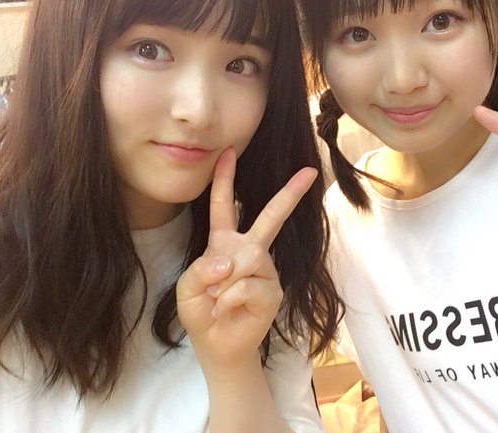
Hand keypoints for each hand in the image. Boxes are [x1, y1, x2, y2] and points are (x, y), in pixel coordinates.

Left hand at [177, 148, 317, 366]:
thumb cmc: (202, 311)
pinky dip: (229, 298)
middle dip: (289, 194)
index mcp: (225, 242)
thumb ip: (200, 270)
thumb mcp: (187, 288)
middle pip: (269, 217)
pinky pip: (248, 285)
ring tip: (218, 299)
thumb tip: (229, 263)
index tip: (229, 151)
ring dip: (223, 283)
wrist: (217, 345)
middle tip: (310, 172)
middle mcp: (250, 251)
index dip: (224, 179)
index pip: (223, 206)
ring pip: (247, 259)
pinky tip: (228, 309)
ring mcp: (265, 270)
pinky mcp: (273, 291)